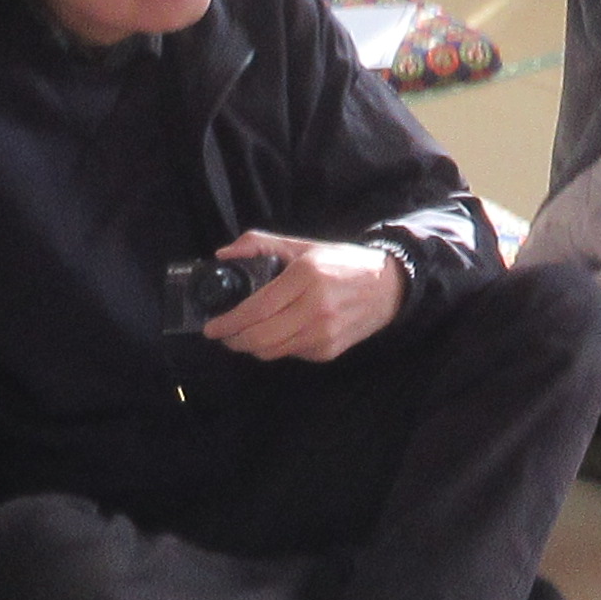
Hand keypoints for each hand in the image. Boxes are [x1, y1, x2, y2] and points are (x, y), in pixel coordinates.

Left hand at [205, 230, 406, 363]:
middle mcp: (316, 308)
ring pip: (272, 351)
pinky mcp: (329, 350)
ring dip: (251, 347)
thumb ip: (260, 245)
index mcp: (306, 276)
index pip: (256, 309)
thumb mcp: (303, 247)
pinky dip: (276, 347)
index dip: (229, 322)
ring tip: (243, 336)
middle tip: (223, 334)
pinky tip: (276, 334)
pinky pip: (290, 354)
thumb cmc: (342, 264)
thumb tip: (224, 255)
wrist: (388, 287)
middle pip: (260, 337)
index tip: (212, 326)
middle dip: (234, 340)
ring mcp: (324, 333)